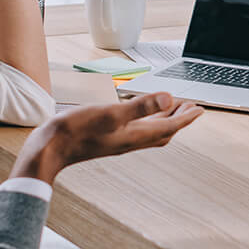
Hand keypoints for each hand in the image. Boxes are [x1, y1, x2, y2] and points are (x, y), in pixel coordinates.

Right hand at [13, 92, 204, 184]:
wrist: (48, 150)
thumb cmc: (75, 132)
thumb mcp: (110, 114)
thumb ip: (139, 106)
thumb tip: (168, 98)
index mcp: (134, 136)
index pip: (168, 127)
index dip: (186, 118)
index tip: (200, 110)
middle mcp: (129, 140)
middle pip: (163, 131)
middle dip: (179, 119)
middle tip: (191, 108)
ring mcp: (117, 141)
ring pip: (149, 132)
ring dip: (164, 120)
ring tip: (172, 108)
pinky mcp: (106, 138)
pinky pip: (134, 130)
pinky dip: (144, 121)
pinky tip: (137, 114)